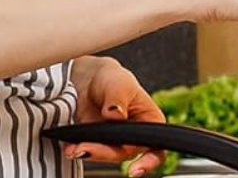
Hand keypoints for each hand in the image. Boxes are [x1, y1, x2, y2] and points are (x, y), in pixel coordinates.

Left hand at [66, 56, 164, 175]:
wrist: (89, 80)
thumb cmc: (113, 79)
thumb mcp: (119, 84)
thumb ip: (117, 99)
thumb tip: (115, 116)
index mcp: (149, 120)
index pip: (156, 147)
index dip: (149, 161)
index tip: (134, 170)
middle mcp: (134, 136)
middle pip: (125, 154)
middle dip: (105, 153)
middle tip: (86, 147)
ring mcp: (114, 142)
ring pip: (105, 156)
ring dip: (89, 152)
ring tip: (74, 146)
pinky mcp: (96, 144)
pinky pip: (88, 153)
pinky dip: (77, 150)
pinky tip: (70, 146)